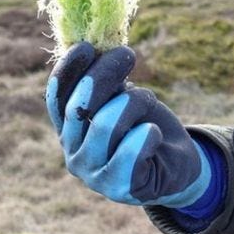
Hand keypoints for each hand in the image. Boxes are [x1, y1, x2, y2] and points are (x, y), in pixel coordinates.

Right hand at [45, 43, 210, 207]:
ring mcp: (94, 175)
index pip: (56, 98)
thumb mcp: (124, 98)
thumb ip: (107, 84)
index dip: (67, 70)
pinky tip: (154, 132)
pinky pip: (131, 152)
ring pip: (105, 124)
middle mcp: (73, 154)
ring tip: (149, 100)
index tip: (86, 45)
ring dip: (133, 102)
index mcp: (69, 130)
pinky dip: (147, 134)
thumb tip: (98, 47)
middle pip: (78, 107)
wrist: (177, 164)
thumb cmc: (146, 124)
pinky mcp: (120, 188)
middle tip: (127, 55)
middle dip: (103, 75)